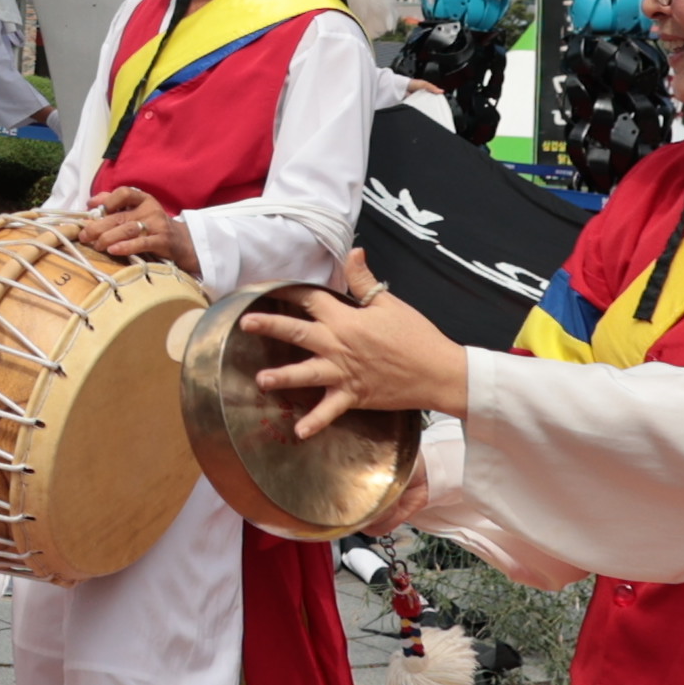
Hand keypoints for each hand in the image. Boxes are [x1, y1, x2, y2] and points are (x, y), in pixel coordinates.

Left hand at [76, 188, 188, 267]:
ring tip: (96, 245)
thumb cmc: (153, 226)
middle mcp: (150, 210)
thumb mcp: (137, 211)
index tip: (92, 209)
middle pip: (119, 216)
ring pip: (128, 229)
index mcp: (143, 199)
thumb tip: (91, 202)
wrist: (182, 242)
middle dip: (98, 227)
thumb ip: (116, 204)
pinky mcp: (161, 241)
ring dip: (108, 238)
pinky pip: (141, 243)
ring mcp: (157, 225)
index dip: (106, 200)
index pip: (124, 192)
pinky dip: (125, 247)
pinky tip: (113, 250)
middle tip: (84, 236)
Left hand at [236, 277, 470, 429]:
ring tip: (260, 380)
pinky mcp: (353, 395)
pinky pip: (330, 410)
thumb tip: (353, 252)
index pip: (311, 298)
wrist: (438, 371)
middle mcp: (340, 344)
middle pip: (299, 332)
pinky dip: (316, 422)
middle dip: (271, 326)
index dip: (288, 291)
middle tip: (245, 324)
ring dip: (284, 376)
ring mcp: (344, 372)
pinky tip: (299, 432)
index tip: (267, 287)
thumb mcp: (389, 303)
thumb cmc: (416, 335)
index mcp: (347, 318)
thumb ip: (364, 280)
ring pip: (307, 373)